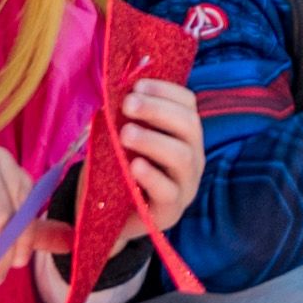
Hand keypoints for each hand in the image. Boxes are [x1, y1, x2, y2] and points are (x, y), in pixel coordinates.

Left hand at [118, 79, 203, 234]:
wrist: (109, 217)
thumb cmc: (118, 171)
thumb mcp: (122, 140)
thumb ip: (126, 119)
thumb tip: (116, 89)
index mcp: (184, 135)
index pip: (188, 104)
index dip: (166, 91)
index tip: (137, 85)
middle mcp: (193, 156)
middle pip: (189, 125)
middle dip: (158, 110)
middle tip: (127, 105)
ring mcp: (186, 185)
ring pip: (182, 156)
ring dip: (153, 140)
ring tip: (125, 134)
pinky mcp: (171, 211)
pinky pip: (168, 190)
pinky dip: (151, 176)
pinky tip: (133, 165)